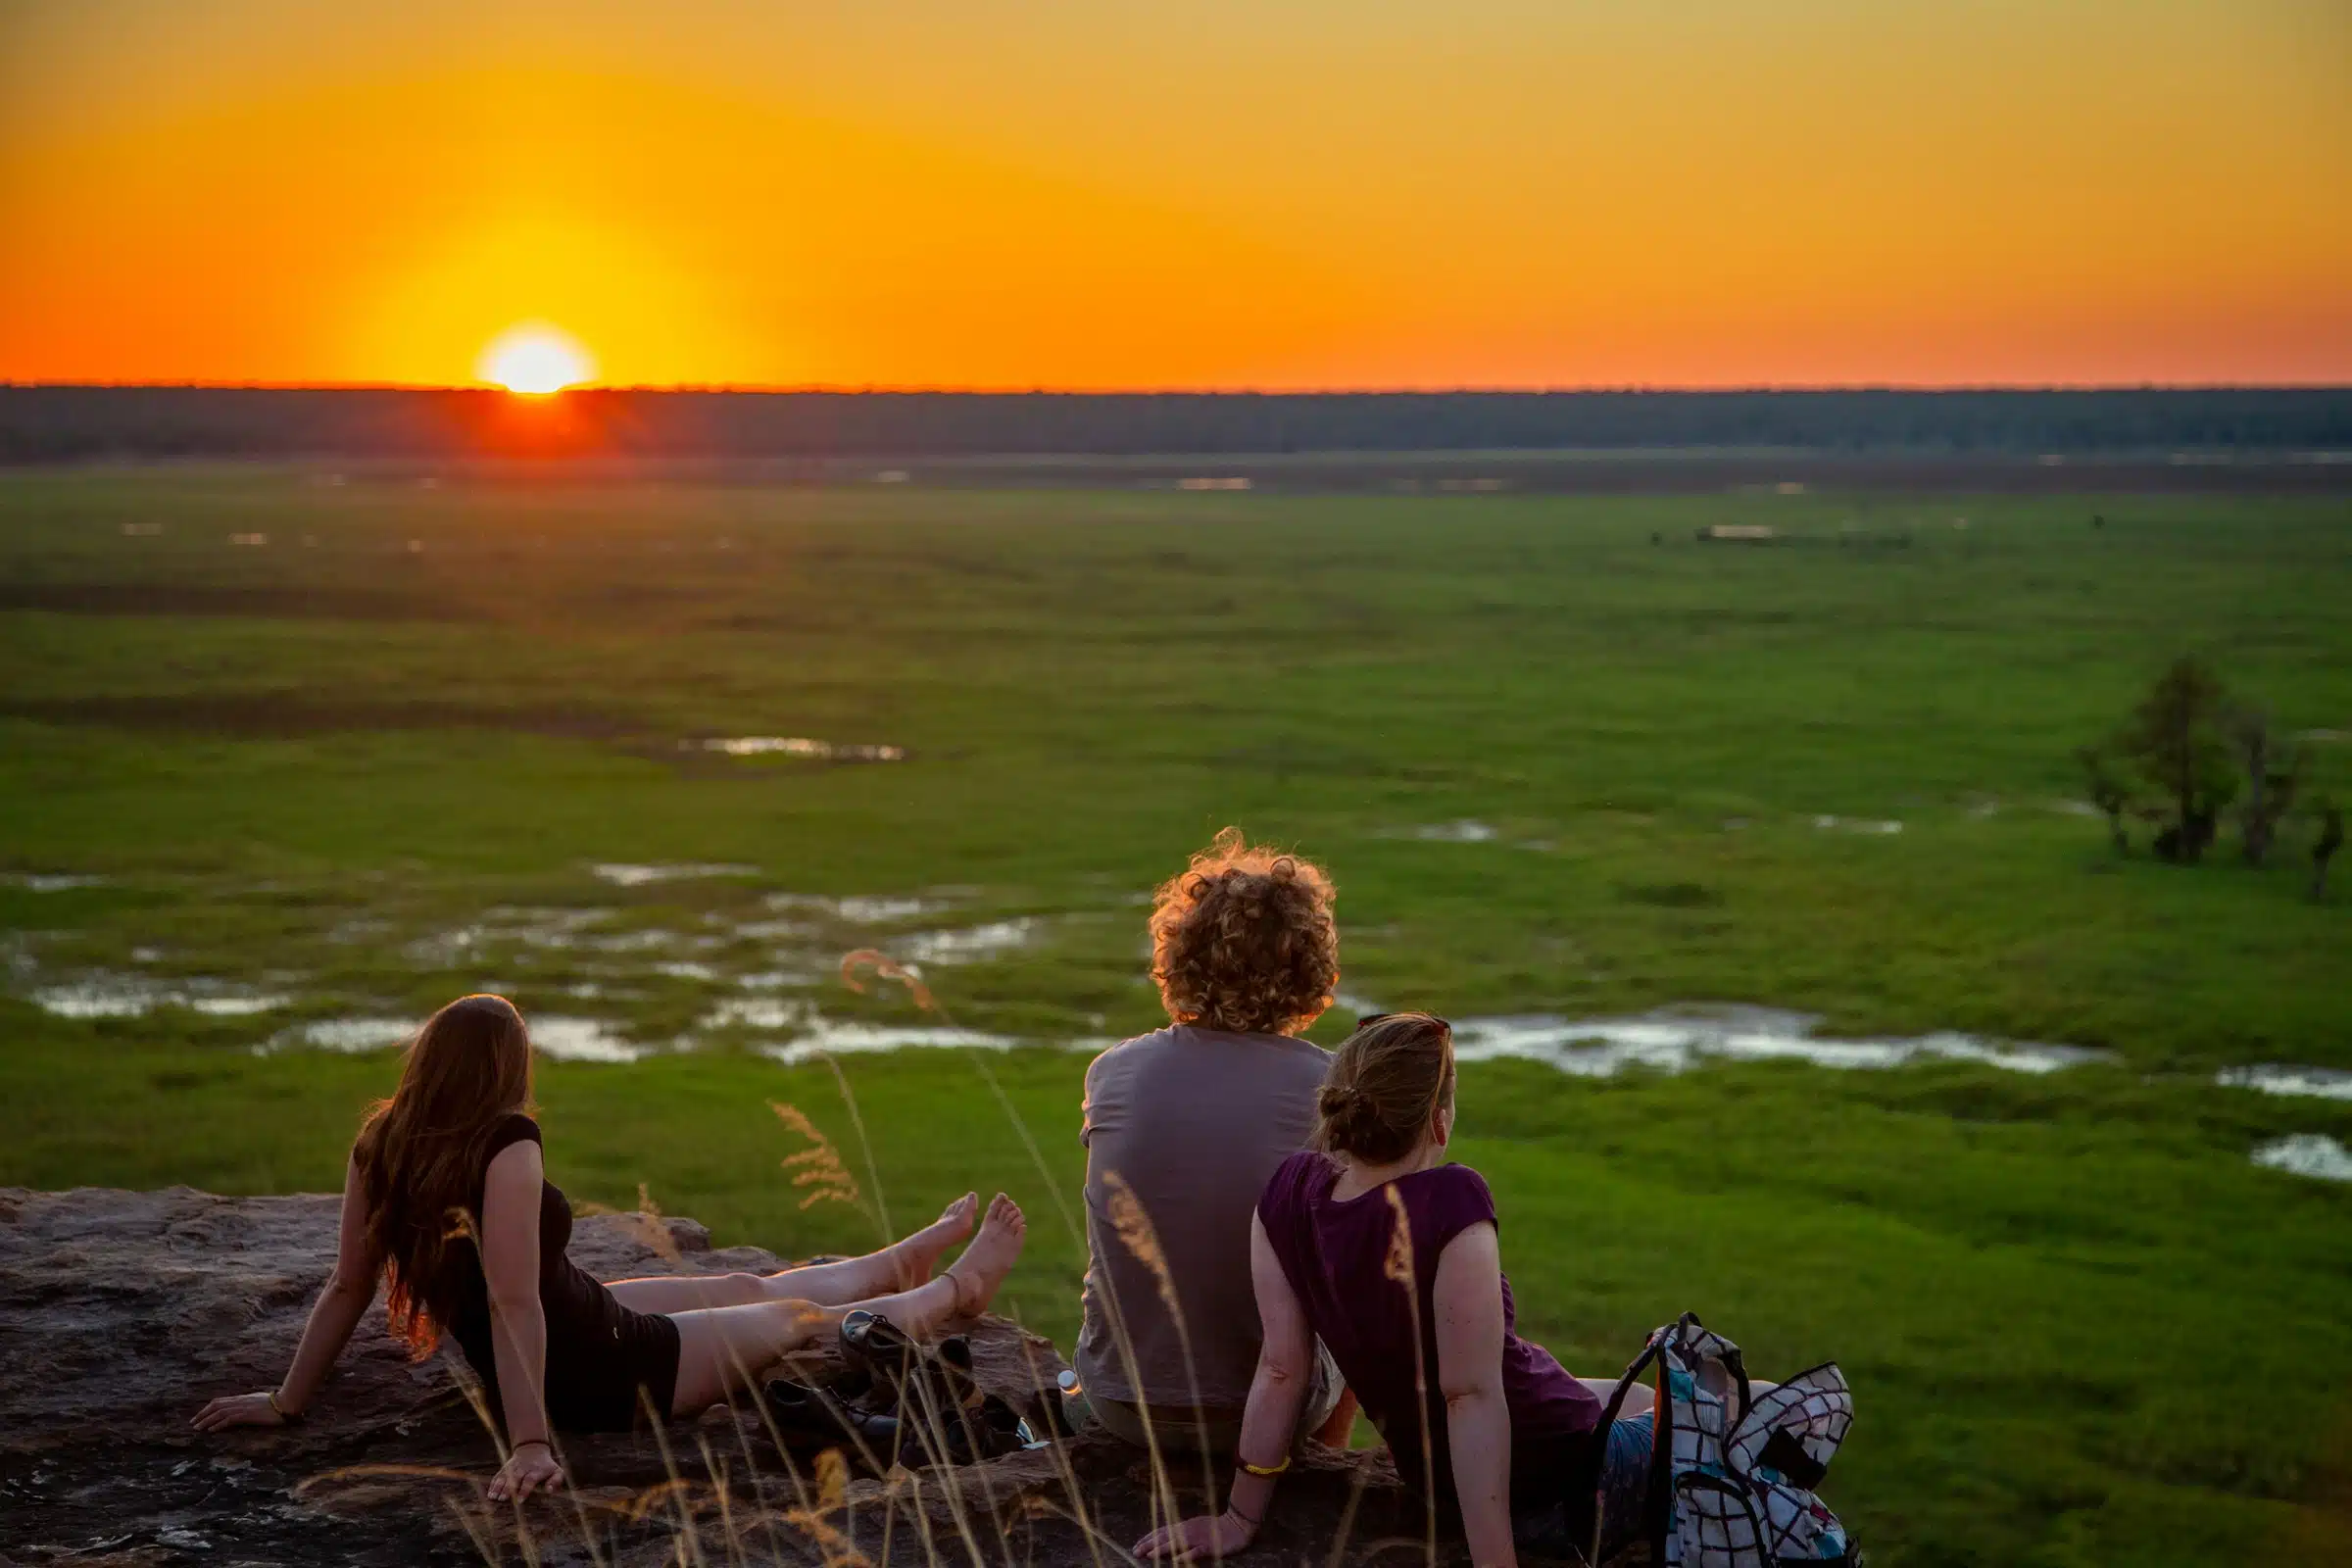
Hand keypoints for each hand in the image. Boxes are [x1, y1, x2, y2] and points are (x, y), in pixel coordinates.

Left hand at [192, 1392, 287, 1431]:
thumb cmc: (277, 1403)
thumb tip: (246, 1407)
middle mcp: (240, 1401)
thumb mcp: (260, 1401)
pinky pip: (228, 1420)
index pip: (220, 1402)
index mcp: (242, 1398)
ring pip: (219, 1413)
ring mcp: (243, 1408)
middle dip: (202, 1414)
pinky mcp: (247, 1415)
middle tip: (192, 1423)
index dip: (208, 1408)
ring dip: (206, 1421)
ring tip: (197, 1428)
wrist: (286, 1402)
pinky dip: (218, 1425)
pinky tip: (211, 1430)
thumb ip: (251, 1403)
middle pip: (216, 1406)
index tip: (199, 1415)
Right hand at [488, 1440, 564, 1502]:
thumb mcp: (556, 1470)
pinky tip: (489, 1494)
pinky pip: (498, 1475)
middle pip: (515, 1477)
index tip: (520, 1500)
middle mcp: (523, 1468)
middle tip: (503, 1499)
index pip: (530, 1479)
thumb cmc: (546, 1466)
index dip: (525, 1489)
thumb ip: (556, 1480)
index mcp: (536, 1470)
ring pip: (505, 1476)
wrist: (533, 1448)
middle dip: (509, 1488)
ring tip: (493, 1497)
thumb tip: (549, 1490)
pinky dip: (493, 1484)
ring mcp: (513, 1467)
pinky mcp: (505, 1467)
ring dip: (498, 1487)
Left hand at [1135, 1510, 1256, 1560]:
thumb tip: (1165, 1537)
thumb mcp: (1194, 1526)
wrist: (1236, 1525)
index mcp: (1184, 1525)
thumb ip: (1180, 1531)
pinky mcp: (1208, 1545)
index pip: (1162, 1531)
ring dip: (1162, 1549)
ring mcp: (1197, 1537)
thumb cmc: (1215, 1527)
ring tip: (1149, 1554)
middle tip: (1135, 1552)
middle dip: (1149, 1544)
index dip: (1148, 1537)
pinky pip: (1195, 1551)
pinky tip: (1176, 1559)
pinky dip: (1185, 1554)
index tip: (1136, 1544)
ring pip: (1176, 1543)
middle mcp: (1187, 1530)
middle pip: (1165, 1537)